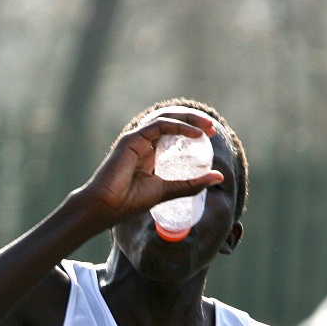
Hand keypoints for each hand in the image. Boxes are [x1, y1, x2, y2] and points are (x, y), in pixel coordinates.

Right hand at [77, 113, 223, 230]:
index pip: (173, 133)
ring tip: (207, 127)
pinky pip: (160, 125)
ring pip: (166, 119)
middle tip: (212, 129)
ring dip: (189, 119)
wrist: (107, 207)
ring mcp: (137, 139)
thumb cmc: (130, 201)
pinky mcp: (132, 139)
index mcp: (149, 153)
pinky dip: (179, 126)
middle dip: (194, 121)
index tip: (210, 137)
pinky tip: (195, 134)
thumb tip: (219, 176)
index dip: (192, 131)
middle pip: (172, 122)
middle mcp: (143, 143)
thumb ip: (191, 184)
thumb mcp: (168, 191)